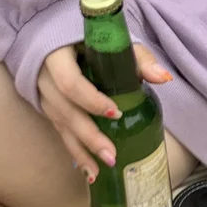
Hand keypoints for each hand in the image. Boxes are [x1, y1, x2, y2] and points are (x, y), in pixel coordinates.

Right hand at [38, 43, 172, 181]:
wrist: (53, 34)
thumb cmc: (87, 36)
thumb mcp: (110, 41)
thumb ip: (137, 57)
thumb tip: (163, 78)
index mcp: (57, 55)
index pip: (70, 82)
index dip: (91, 100)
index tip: (116, 112)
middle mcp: (44, 76)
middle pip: (64, 110)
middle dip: (88, 135)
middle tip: (110, 155)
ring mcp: (42, 92)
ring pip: (60, 124)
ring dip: (80, 149)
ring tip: (99, 171)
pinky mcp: (46, 105)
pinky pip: (58, 129)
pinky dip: (73, 149)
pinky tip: (87, 169)